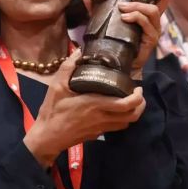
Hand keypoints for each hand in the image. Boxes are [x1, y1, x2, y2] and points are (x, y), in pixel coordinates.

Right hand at [23, 55, 145, 166]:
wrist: (47, 137)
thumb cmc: (53, 111)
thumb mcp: (56, 86)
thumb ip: (68, 67)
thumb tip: (78, 51)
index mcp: (95, 104)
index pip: (126, 104)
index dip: (137, 97)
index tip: (138, 88)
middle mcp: (102, 118)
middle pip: (132, 116)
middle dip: (140, 105)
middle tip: (137, 94)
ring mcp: (101, 128)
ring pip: (126, 124)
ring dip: (132, 113)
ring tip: (128, 101)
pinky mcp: (97, 135)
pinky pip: (115, 127)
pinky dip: (120, 119)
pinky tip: (112, 111)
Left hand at [82, 0, 170, 79]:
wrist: (118, 64)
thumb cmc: (114, 39)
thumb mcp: (104, 19)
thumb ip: (96, 6)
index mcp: (146, 9)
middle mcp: (154, 17)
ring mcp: (154, 28)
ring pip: (153, 10)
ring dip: (137, 5)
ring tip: (122, 7)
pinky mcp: (151, 39)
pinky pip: (147, 24)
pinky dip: (136, 17)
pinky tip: (124, 17)